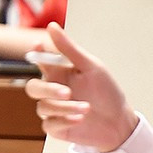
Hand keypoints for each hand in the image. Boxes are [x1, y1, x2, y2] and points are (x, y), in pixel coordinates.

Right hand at [23, 23, 139, 152]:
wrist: (120, 122)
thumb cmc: (106, 92)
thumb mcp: (91, 67)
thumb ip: (70, 49)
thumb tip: (52, 26)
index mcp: (60, 73)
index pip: (41, 61)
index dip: (37, 53)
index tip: (39, 46)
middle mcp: (53, 91)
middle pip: (33, 88)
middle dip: (48, 90)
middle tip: (67, 92)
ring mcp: (54, 110)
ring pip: (43, 107)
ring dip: (65, 108)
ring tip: (87, 108)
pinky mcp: (57, 127)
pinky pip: (49, 124)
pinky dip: (64, 121)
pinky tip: (80, 119)